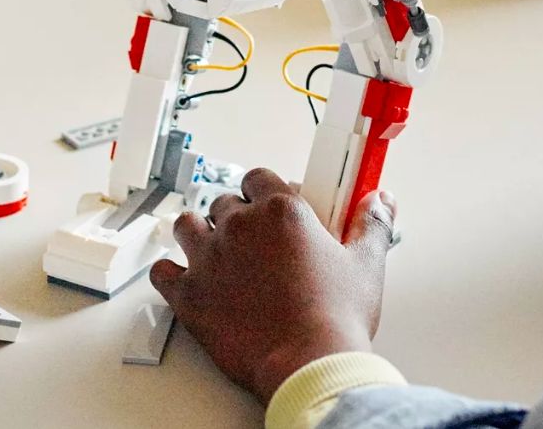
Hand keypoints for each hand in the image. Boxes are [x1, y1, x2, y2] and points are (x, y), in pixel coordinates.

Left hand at [150, 168, 396, 403]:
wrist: (308, 363)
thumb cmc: (335, 318)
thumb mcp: (366, 264)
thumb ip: (372, 224)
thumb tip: (380, 202)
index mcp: (281, 211)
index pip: (258, 177)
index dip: (261, 190)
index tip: (268, 205)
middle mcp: (240, 227)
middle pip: (223, 202)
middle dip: (233, 216)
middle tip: (249, 240)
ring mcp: (210, 259)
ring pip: (187, 226)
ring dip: (197, 235)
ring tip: (212, 251)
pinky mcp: (190, 295)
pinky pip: (162, 272)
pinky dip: (169, 274)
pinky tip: (181, 279)